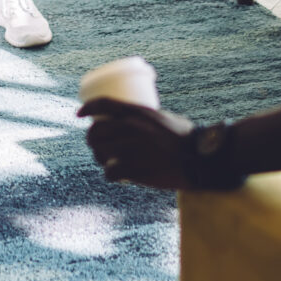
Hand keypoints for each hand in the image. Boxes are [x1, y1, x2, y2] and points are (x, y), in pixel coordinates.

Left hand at [77, 98, 200, 190]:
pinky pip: (110, 172)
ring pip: (99, 153)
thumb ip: (146, 120)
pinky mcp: (135, 169)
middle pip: (95, 132)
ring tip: (108, 162)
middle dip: (93, 140)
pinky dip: (111, 175)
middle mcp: (132, 128)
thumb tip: (132, 125)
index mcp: (139, 112)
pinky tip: (117, 176)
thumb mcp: (164, 118)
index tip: (79, 114)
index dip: (88, 108)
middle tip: (99, 147)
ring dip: (101, 159)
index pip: (104, 104)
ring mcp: (132, 149)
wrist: (201, 159)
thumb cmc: (188, 139)